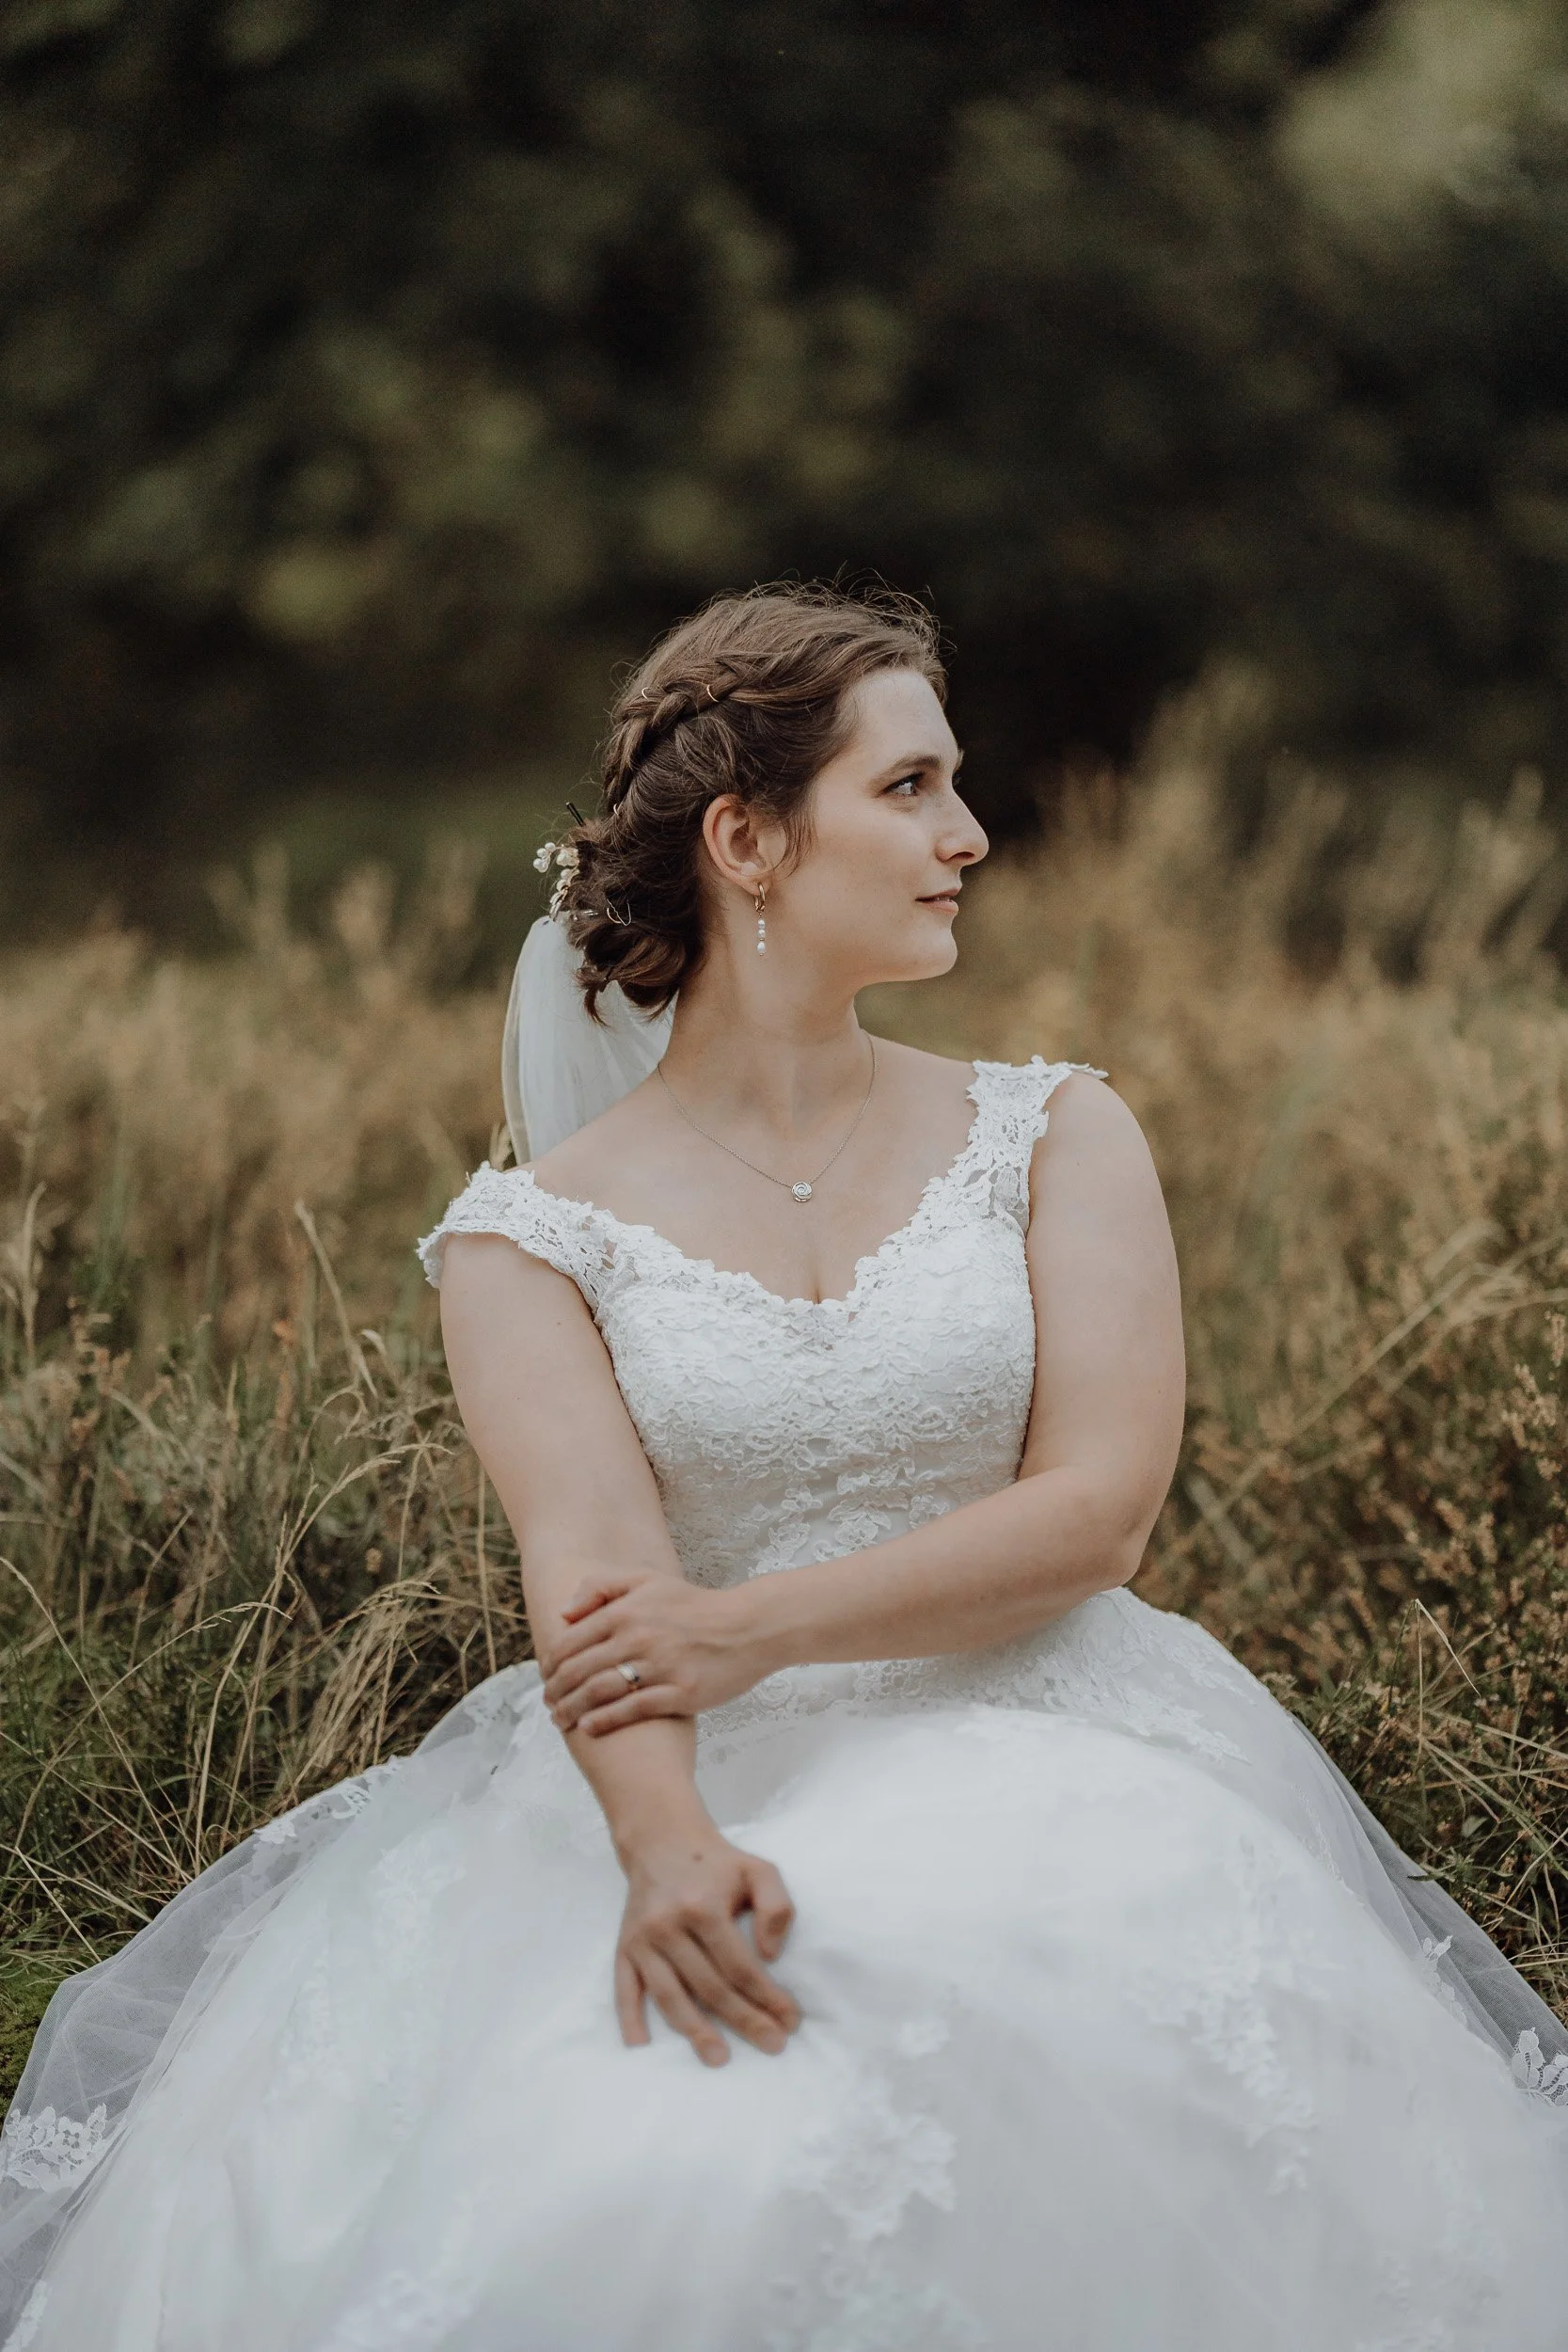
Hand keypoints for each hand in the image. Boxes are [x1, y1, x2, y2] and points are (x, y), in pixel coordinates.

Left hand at [543, 1569, 769, 1734]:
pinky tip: (589, 1727)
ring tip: (561, 1720)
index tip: (545, 1676)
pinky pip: (633, 1709)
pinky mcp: (681, 1692)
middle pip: (580, 1669)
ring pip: (600, 1691)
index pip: (571, 1641)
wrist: (749, 1627)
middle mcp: (638, 1637)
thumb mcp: (648, 1580)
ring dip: (573, 1709)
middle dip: (556, 1690)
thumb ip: (602, 1587)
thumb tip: (565, 1614)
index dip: (550, 1663)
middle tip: (549, 1703)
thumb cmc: (695, 1606)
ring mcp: (660, 1666)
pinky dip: (605, 1721)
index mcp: (627, 1610)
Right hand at [616, 1824, 798, 2065]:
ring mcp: (642, 1939)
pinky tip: (641, 2045)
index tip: (790, 2021)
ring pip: (669, 1995)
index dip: (768, 1997)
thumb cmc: (717, 1862)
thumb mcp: (759, 1870)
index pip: (740, 1966)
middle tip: (772, 2045)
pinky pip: (624, 1987)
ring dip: (694, 2031)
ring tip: (718, 2058)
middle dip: (744, 2021)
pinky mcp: (624, 1945)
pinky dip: (630, 2018)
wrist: (661, 1838)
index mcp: (704, 1906)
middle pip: (710, 1987)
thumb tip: (771, 1955)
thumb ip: (776, 1907)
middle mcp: (669, 1925)